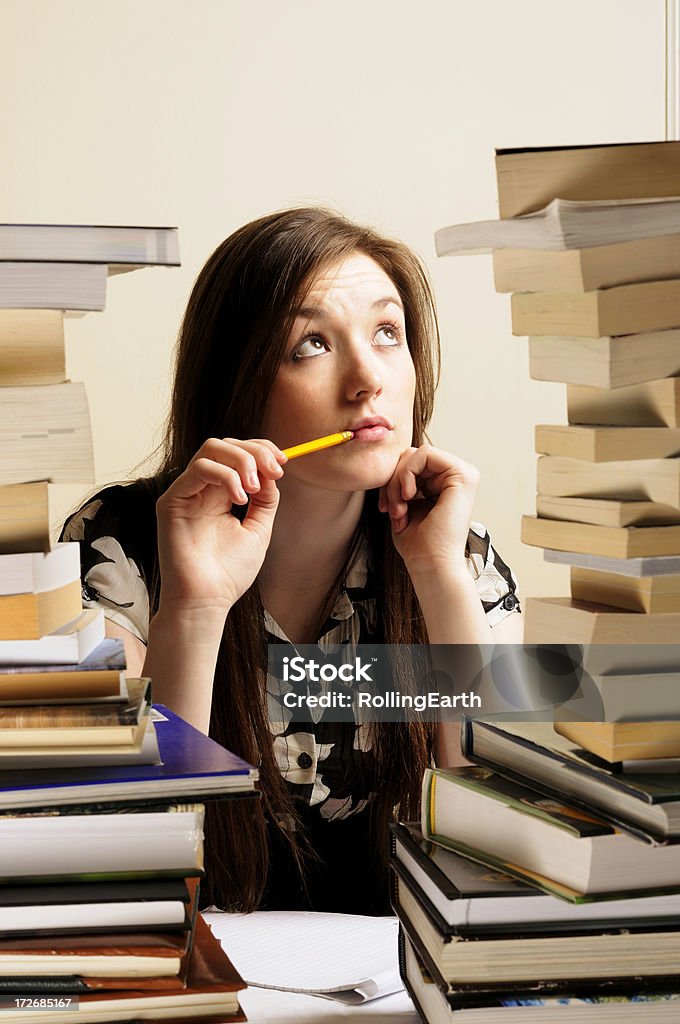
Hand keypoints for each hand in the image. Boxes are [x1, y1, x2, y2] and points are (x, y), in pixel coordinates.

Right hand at [155, 437, 286, 612]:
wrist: (207, 600)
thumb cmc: (228, 573)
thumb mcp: (258, 529)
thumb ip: (265, 499)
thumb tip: (272, 472)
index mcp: (220, 494)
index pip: (237, 454)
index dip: (261, 450)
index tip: (283, 462)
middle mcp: (202, 489)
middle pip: (225, 445)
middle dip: (255, 452)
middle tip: (274, 471)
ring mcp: (186, 493)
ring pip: (211, 449)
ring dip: (241, 461)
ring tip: (254, 489)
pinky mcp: (172, 501)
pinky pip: (199, 469)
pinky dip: (225, 477)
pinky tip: (238, 499)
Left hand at [378, 444, 479, 581]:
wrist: (430, 564)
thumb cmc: (418, 543)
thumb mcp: (403, 503)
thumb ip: (401, 480)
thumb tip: (389, 461)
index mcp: (445, 483)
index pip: (410, 463)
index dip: (392, 480)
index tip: (385, 507)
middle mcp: (457, 476)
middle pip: (411, 456)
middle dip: (392, 481)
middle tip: (391, 508)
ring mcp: (464, 474)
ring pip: (415, 454)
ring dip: (397, 482)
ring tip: (398, 509)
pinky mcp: (464, 474)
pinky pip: (424, 454)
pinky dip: (406, 475)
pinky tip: (408, 497)